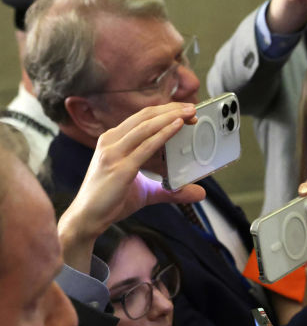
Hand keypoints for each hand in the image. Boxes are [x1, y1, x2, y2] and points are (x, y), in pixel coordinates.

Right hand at [58, 103, 202, 271]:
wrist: (88, 218)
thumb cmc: (111, 201)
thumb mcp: (146, 191)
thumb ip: (170, 190)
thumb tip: (200, 193)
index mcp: (113, 141)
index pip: (141, 119)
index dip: (164, 112)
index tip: (185, 111)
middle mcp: (110, 141)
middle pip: (144, 117)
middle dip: (170, 110)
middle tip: (193, 107)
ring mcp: (113, 153)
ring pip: (146, 127)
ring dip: (170, 117)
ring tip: (190, 113)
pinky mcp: (119, 167)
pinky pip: (145, 147)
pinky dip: (163, 134)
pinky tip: (177, 127)